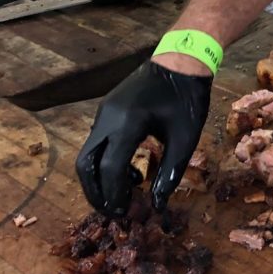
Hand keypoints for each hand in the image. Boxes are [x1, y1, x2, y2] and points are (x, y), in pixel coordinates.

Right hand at [75, 60, 211, 215]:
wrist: (183, 58)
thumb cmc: (187, 96)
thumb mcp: (186, 137)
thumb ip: (171, 172)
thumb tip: (158, 205)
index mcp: (127, 122)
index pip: (109, 169)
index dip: (114, 196)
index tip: (125, 214)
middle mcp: (107, 117)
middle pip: (85, 164)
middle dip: (96, 192)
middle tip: (115, 211)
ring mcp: (104, 111)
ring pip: (88, 153)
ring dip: (99, 178)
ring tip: (124, 194)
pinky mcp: (107, 109)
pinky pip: (97, 141)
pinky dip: (105, 162)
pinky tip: (130, 170)